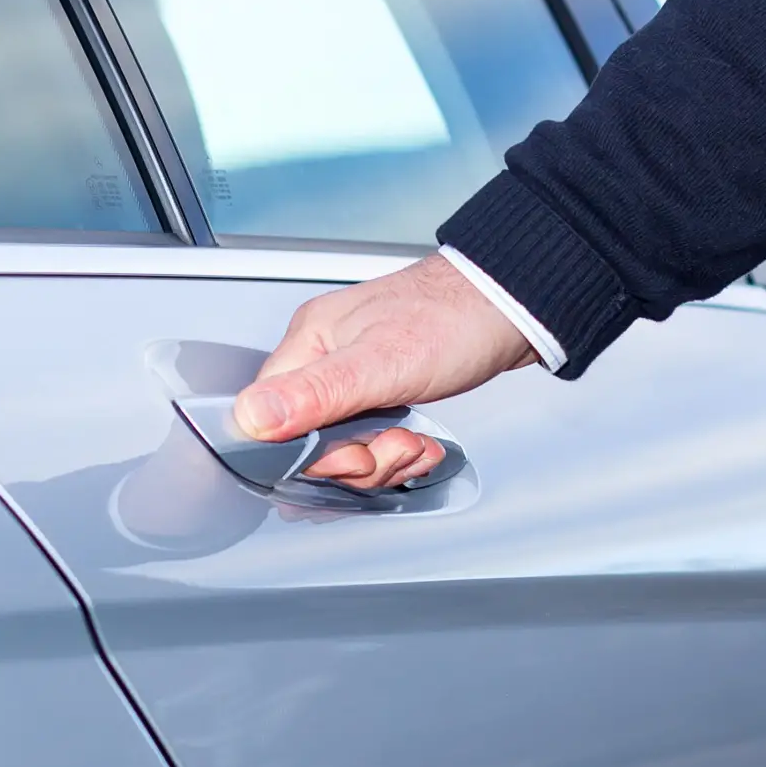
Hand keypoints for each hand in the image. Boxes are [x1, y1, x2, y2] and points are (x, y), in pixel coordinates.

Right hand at [234, 253, 537, 489]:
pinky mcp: (386, 389)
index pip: (272, 419)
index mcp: (309, 343)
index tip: (352, 455)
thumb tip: (251, 418)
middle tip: (393, 448)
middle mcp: (326, 357)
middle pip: (308, 440)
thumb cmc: (455, 318)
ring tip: (414, 446)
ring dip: (383, 460)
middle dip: (356, 459)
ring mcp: (356, 374)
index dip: (308, 453)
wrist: (515, 306)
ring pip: (343, 445)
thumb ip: (315, 395)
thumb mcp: (381, 363)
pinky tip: (421, 446)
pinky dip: (398, 452)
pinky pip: (372, 438)